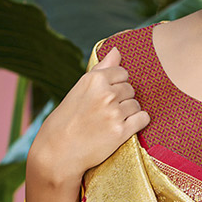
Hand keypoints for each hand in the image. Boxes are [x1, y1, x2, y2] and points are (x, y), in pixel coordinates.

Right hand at [28, 46, 150, 186]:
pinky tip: (125, 127)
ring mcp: (114, 113)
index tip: (106, 96)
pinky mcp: (121, 131)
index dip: (116, 85)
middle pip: (131, 89)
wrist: (58, 151)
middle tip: (106, 112)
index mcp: (94, 79)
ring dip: (129, 112)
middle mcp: (105, 93)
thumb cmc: (67, 119)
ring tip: (111, 121)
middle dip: (122, 99)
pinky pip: (143, 119)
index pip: (122, 73)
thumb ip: (101, 69)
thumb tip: (117, 50)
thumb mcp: (79, 89)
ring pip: (136, 105)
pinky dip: (138, 123)